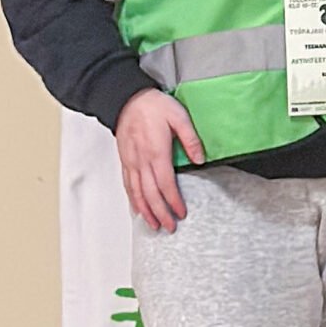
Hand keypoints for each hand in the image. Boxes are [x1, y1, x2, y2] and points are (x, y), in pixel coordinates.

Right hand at [116, 89, 204, 230]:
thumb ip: (191, 139)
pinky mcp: (125, 160)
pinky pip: (127, 184)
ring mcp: (131, 162)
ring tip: (154, 225)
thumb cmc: (153, 106)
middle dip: (160, 213)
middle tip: (170, 227)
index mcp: (156, 152)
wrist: (127, 99)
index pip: (166, 184)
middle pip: (150, 193)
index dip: (173, 201)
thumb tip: (200, 159)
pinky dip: (132, 199)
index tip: (181, 213)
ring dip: (146, 211)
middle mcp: (141, 161)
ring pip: (136, 192)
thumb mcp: (180, 117)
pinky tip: (138, 208)